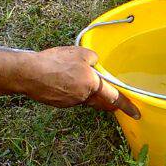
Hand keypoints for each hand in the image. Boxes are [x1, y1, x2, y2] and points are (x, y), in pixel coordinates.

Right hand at [16, 46, 139, 116]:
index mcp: (93, 84)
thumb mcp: (80, 52)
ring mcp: (71, 102)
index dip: (127, 106)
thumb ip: (93, 58)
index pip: (114, 97)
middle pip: (100, 101)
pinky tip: (62, 80)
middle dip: (108, 102)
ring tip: (76, 78)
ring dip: (86, 92)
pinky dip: (71, 91)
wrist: (29, 74)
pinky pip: (71, 97)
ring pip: (85, 98)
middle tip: (114, 101)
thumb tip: (95, 63)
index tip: (136, 114)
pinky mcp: (59, 103)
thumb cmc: (55, 62)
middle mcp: (84, 97)